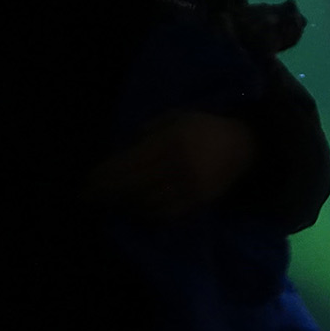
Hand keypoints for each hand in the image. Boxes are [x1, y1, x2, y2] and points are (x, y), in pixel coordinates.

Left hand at [82, 111, 257, 218]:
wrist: (242, 146)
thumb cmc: (202, 127)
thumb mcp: (175, 117)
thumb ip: (148, 130)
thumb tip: (123, 150)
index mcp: (172, 140)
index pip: (131, 162)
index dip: (106, 173)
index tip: (87, 180)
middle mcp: (179, 165)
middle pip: (134, 184)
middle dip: (107, 192)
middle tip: (88, 196)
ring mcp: (189, 186)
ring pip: (147, 201)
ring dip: (123, 204)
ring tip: (107, 202)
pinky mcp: (197, 202)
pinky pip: (165, 213)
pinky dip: (145, 213)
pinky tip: (132, 209)